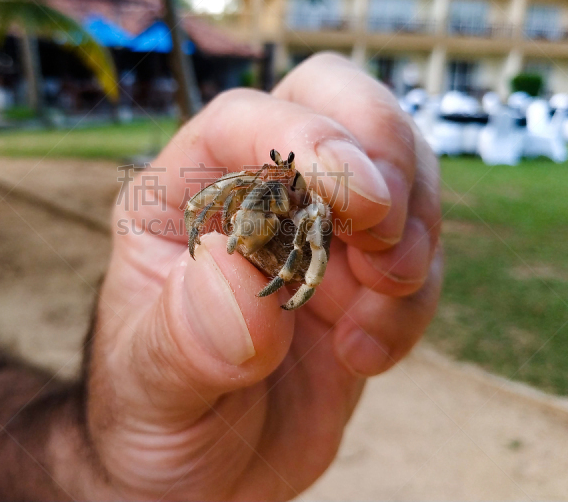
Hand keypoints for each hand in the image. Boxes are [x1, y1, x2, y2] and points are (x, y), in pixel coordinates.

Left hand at [88, 53, 442, 499]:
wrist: (200, 471)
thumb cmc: (153, 413)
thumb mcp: (150, 384)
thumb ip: (186, 333)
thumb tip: (236, 270)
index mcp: (185, 196)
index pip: (244, 119)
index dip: (305, 137)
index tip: (362, 199)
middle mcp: (258, 195)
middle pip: (334, 103)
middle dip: (381, 152)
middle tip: (387, 233)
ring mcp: (317, 230)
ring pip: (397, 170)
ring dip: (413, 229)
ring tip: (376, 310)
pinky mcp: (364, 278)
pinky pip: (417, 253)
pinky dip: (416, 296)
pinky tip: (363, 353)